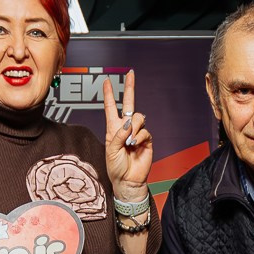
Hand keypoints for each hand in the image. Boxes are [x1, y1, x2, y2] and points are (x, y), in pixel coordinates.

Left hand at [102, 68, 151, 198]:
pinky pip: (145, 131)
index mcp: (113, 128)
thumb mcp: (111, 150)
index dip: (109, 94)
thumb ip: (118, 134)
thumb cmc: (116, 167)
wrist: (128, 180)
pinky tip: (135, 145)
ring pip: (139, 118)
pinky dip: (139, 137)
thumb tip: (129, 122)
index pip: (111, 107)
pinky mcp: (146, 139)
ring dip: (134, 127)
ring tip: (129, 142)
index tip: (106, 81)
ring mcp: (137, 132)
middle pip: (129, 103)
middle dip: (130, 87)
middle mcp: (125, 127)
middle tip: (131, 73)